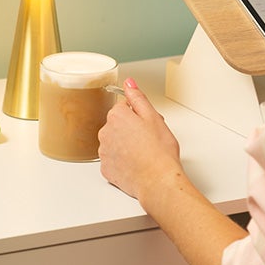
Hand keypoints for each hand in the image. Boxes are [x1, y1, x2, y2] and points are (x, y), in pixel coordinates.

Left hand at [98, 78, 181, 201]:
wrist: (158, 181)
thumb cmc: (159, 152)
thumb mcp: (153, 117)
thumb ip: (138, 97)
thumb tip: (129, 83)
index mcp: (116, 116)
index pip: (123, 107)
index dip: (138, 114)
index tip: (147, 123)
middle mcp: (105, 133)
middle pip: (117, 124)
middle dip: (130, 128)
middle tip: (149, 139)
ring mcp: (104, 152)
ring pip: (114, 141)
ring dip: (125, 144)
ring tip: (144, 153)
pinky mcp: (106, 169)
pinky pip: (113, 159)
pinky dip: (122, 161)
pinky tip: (136, 164)